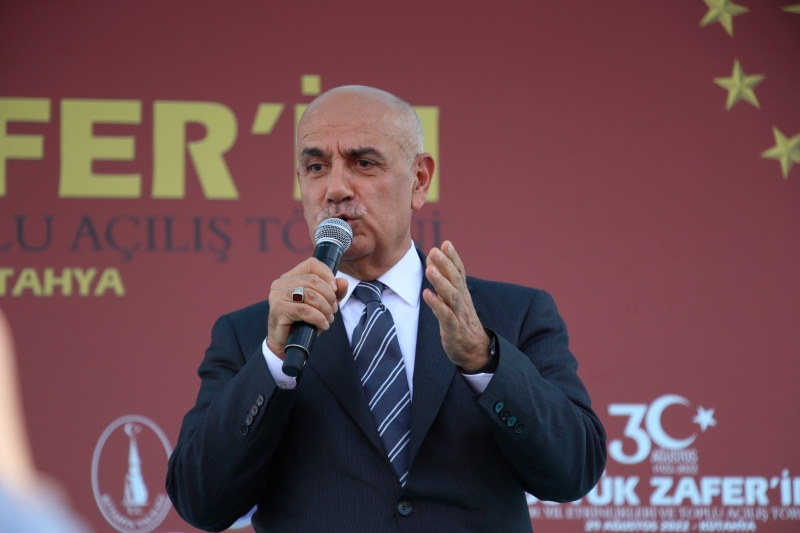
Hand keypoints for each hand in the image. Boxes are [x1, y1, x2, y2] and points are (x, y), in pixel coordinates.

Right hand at [267, 258, 348, 359]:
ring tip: (328, 319)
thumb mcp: (323, 305)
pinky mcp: (278, 310)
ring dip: (325, 309)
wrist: (285, 344)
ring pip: (310, 295)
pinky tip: (323, 325)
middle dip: (329, 296)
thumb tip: (343, 281)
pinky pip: (305, 311)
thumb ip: (335, 293)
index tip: (335, 290)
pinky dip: (318, 318)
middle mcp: (282, 283)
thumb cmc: (303, 322)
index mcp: (291, 277)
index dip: (327, 275)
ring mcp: (278, 295)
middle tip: (333, 310)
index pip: (312, 264)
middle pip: (314, 281)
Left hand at [422, 241, 490, 371]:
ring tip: (430, 270)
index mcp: (462, 292)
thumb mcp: (454, 299)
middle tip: (435, 250)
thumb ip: (444, 279)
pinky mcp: (453, 329)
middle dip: (445, 264)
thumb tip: (433, 257)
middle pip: (455, 279)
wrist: (475, 350)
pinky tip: (427, 294)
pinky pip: (445, 316)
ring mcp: (458, 315)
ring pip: (451, 296)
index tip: (446, 243)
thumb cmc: (461, 321)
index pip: (460, 271)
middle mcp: (462, 300)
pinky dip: (437, 305)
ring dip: (441, 282)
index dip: (453, 257)